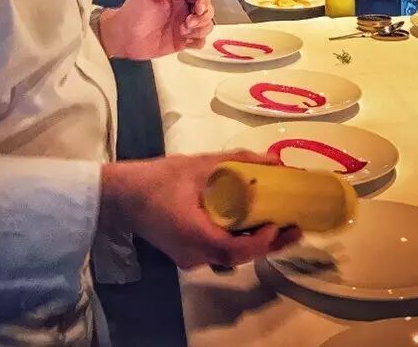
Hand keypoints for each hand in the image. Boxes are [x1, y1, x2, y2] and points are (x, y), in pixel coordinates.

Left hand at [99, 0, 213, 60]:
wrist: (122, 37)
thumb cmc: (132, 12)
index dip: (204, 0)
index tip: (198, 9)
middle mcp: (184, 9)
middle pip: (208, 10)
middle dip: (202, 17)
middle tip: (187, 23)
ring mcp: (184, 26)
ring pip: (206, 25)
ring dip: (200, 29)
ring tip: (183, 32)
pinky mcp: (183, 42)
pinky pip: (200, 41)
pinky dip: (198, 41)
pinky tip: (186, 41)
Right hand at [100, 151, 301, 268]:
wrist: (121, 194)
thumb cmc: (158, 178)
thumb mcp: (199, 164)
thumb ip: (237, 161)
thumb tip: (274, 160)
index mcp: (194, 234)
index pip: (236, 250)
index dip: (261, 241)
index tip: (279, 224)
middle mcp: (193, 254)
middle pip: (238, 257)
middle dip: (269, 244)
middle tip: (296, 228)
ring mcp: (189, 258)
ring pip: (230, 256)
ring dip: (256, 243)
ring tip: (280, 224)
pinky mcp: (186, 253)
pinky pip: (219, 252)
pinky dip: (239, 240)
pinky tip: (252, 225)